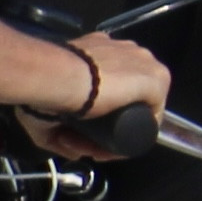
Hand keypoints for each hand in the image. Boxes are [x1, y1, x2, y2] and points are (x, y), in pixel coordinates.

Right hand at [19, 31, 170, 161]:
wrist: (57, 77)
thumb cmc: (46, 87)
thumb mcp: (46, 110)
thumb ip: (57, 132)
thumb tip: (74, 151)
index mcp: (98, 49)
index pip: (110, 78)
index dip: (99, 107)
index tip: (83, 128)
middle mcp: (124, 50)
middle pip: (127, 94)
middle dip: (112, 120)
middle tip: (91, 141)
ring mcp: (143, 62)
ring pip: (139, 105)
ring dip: (123, 129)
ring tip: (103, 148)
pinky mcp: (156, 79)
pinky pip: (154, 114)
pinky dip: (139, 134)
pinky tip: (120, 147)